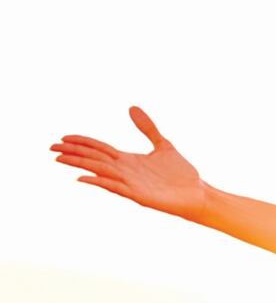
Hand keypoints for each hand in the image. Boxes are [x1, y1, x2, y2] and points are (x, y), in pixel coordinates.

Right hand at [50, 106, 208, 220]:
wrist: (197, 194)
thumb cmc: (180, 174)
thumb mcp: (162, 144)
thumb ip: (147, 128)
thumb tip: (132, 107)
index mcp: (128, 160)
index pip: (99, 148)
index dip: (82, 142)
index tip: (63, 137)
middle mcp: (125, 171)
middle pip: (94, 159)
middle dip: (73, 152)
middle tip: (51, 148)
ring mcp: (130, 184)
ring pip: (100, 171)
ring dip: (80, 164)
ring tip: (60, 158)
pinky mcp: (138, 195)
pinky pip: (114, 187)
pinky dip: (99, 181)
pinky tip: (83, 177)